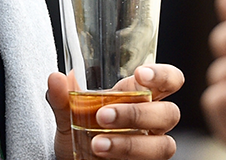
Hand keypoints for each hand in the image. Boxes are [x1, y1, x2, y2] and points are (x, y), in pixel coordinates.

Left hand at [48, 64, 182, 159]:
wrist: (71, 159)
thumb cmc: (79, 129)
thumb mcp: (66, 112)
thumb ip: (61, 97)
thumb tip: (55, 78)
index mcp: (139, 95)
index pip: (169, 80)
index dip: (163, 75)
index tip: (140, 74)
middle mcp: (152, 120)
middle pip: (170, 113)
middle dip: (137, 114)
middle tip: (102, 116)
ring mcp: (151, 146)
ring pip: (163, 145)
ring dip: (130, 144)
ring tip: (97, 144)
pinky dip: (125, 159)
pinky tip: (102, 157)